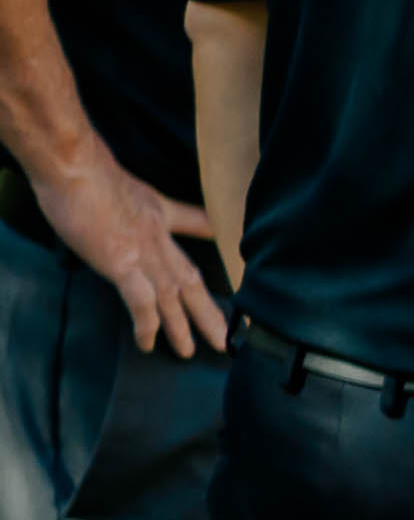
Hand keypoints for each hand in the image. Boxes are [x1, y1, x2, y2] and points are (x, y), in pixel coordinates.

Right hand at [49, 168, 228, 362]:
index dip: (214, 251)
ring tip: (189, 351)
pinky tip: (148, 342)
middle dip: (209, 311)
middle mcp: (160, 239)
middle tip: (225, 338)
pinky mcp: (123, 263)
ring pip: (173, 296)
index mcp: (161, 217)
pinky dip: (148, 324)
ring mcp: (144, 253)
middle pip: (192, 279)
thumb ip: (145, 199)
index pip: (199, 234)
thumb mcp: (130, 184)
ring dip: (182, 326)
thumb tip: (146, 205)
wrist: (76, 167)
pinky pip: (142, 301)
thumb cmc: (91, 175)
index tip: (232, 272)